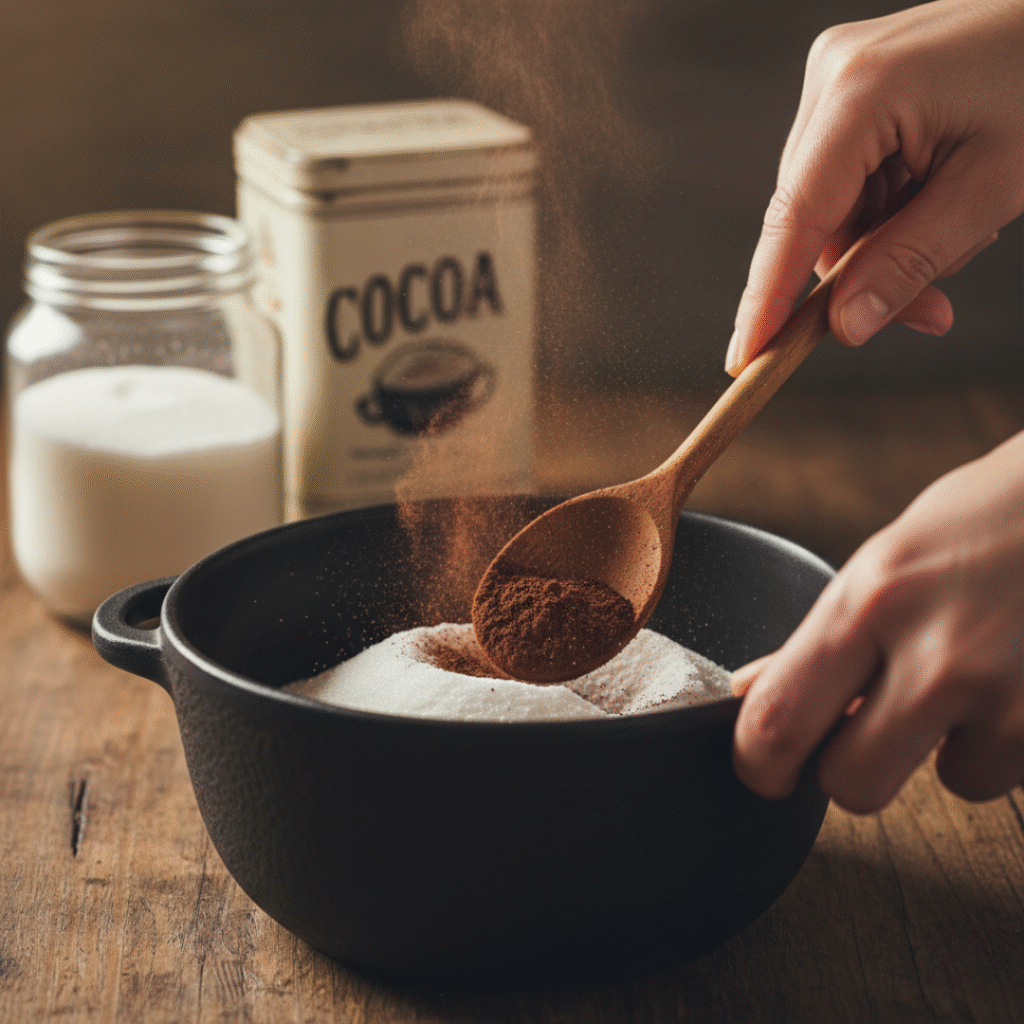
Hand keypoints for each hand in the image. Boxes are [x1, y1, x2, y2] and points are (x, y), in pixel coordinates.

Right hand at [726, 0, 1023, 375]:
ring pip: (832, 207)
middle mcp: (834, 78)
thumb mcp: (990, 189)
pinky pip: (848, 179)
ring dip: (885, 243)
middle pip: (813, 219)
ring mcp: (841, 78)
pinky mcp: (855, 87)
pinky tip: (941, 200)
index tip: (748, 357)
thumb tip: (846, 326)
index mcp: (863, 90)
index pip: (796, 216)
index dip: (769, 296)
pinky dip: (891, 210)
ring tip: (963, 234)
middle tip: (931, 314)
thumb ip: (909, 262)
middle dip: (864, 273)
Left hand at [731, 431, 1023, 813]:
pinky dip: (1010, 740)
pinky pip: (1012, 773)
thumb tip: (750, 693)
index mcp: (871, 602)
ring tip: (978, 677)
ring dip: (956, 748)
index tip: (763, 772)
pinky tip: (1018, 681)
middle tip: (870, 734)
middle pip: (851, 785)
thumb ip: (823, 636)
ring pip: (952, 784)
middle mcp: (937, 655)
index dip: (759, 764)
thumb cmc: (988, 524)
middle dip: (854, 770)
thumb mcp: (887, 562)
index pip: (780, 719)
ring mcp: (1008, 695)